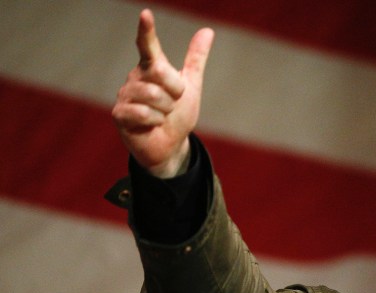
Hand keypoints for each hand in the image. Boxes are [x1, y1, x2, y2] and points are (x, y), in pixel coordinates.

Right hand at [112, 9, 213, 177]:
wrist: (170, 145)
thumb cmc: (178, 115)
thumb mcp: (191, 87)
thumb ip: (195, 60)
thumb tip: (207, 30)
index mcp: (151, 67)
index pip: (148, 45)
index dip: (146, 30)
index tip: (146, 14)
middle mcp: (135, 77)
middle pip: (161, 73)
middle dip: (175, 93)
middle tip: (172, 104)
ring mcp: (125, 95)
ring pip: (154, 95)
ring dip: (166, 110)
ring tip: (161, 115)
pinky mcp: (119, 114)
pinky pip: (144, 113)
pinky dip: (155, 122)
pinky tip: (151, 125)